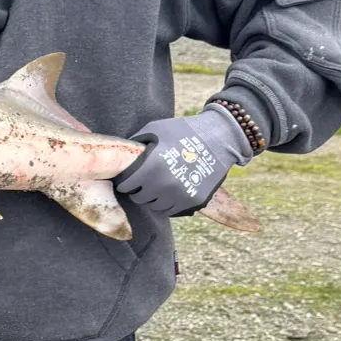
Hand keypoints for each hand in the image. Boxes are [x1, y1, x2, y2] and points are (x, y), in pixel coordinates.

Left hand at [114, 105, 254, 215]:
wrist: (218, 138)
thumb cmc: (182, 130)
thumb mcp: (154, 129)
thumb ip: (136, 144)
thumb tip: (122, 156)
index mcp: (151, 167)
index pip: (126, 186)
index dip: (125, 181)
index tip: (128, 177)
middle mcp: (164, 185)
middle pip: (139, 198)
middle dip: (138, 190)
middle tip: (142, 181)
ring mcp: (180, 195)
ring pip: (154, 206)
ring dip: (152, 198)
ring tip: (156, 185)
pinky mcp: (193, 201)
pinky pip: (170, 210)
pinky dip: (166, 203)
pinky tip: (168, 191)